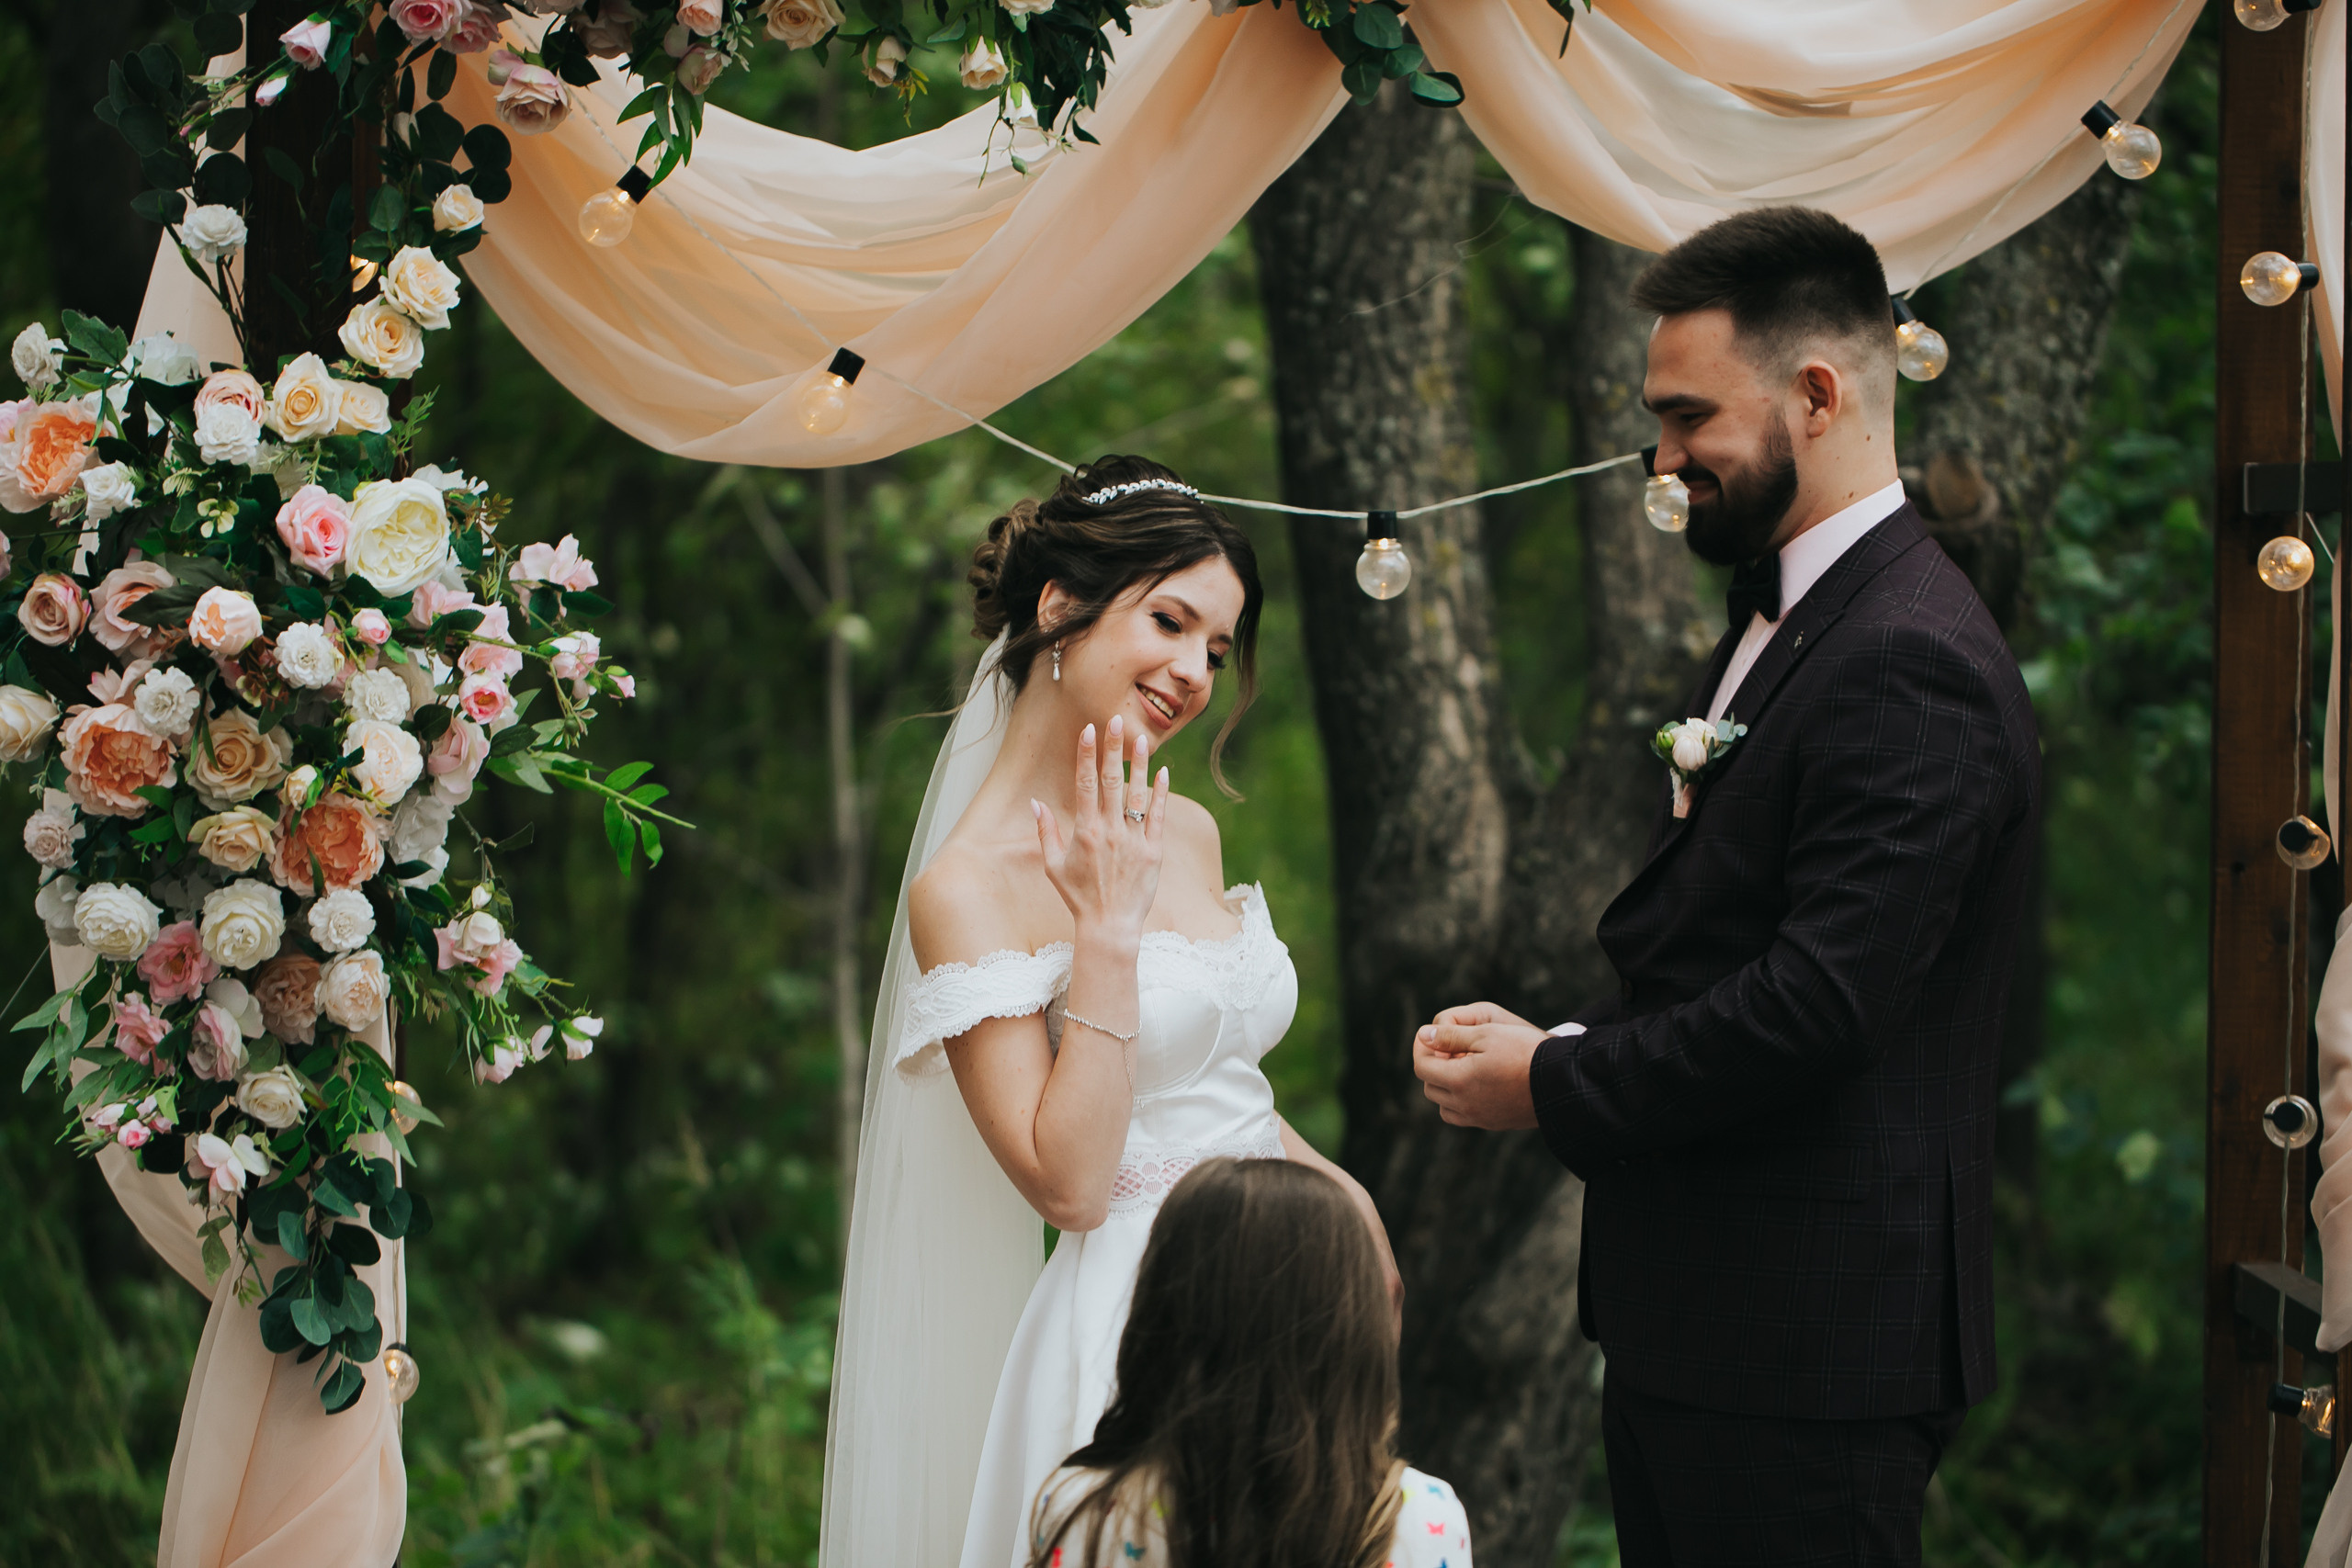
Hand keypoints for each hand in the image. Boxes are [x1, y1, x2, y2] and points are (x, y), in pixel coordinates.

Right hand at [1035, 714, 1169, 945]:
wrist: (1110, 927)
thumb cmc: (1078, 897)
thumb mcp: (1053, 866)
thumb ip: (1044, 832)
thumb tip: (1035, 803)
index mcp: (1084, 832)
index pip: (1085, 784)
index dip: (1086, 755)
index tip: (1088, 730)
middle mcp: (1109, 832)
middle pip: (1111, 781)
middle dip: (1113, 748)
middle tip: (1116, 720)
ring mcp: (1133, 840)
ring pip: (1137, 794)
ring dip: (1140, 764)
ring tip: (1143, 738)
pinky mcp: (1154, 851)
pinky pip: (1158, 816)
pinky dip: (1161, 793)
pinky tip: (1164, 771)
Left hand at [1414, 1002, 1545, 1129]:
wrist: (1560, 1081)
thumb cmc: (1524, 1051)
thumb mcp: (1486, 1033)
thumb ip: (1450, 1035)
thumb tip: (1423, 1035)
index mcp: (1459, 1080)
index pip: (1421, 1066)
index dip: (1421, 1047)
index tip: (1429, 1035)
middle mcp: (1464, 1104)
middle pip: (1430, 1086)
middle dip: (1433, 1066)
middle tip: (1449, 1049)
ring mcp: (1479, 1117)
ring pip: (1445, 1106)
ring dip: (1445, 1086)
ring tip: (1462, 1067)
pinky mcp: (1494, 1123)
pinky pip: (1464, 1116)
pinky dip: (1461, 1101)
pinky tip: (1477, 1084)